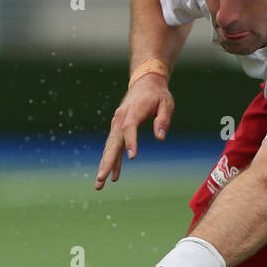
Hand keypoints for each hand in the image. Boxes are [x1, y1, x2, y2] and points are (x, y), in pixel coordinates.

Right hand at [96, 74, 173, 189]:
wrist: (145, 82)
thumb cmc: (157, 94)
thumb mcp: (166, 103)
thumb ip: (163, 119)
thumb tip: (161, 137)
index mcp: (133, 111)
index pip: (129, 128)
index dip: (130, 142)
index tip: (132, 157)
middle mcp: (120, 119)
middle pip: (112, 143)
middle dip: (106, 162)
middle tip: (101, 179)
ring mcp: (116, 124)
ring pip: (110, 147)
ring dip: (105, 165)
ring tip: (100, 184)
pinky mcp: (117, 129)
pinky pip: (114, 147)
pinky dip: (113, 161)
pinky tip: (113, 176)